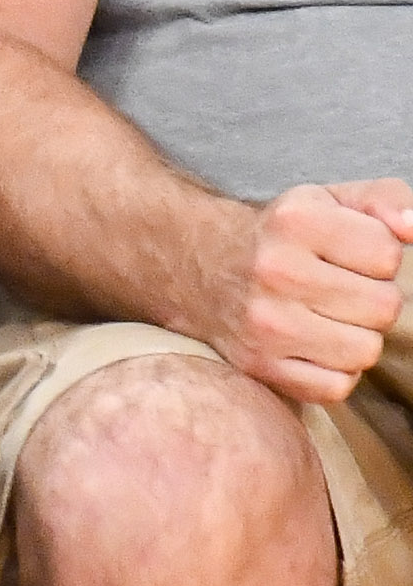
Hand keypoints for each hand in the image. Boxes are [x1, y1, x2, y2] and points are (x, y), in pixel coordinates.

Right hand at [195, 180, 412, 405]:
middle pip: (383, 307)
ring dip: (356, 337)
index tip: (349, 255)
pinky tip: (314, 345)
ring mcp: (265, 323)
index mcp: (296, 221)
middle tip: (340, 288)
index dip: (378, 257)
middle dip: (371, 298)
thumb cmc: (281, 235)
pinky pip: (337, 387)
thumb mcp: (329, 200)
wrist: (197, 262)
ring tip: (328, 317)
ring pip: (365, 351)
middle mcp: (276, 270)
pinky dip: (334, 371)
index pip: (388, 254)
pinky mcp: (259, 364)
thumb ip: (385, 199)